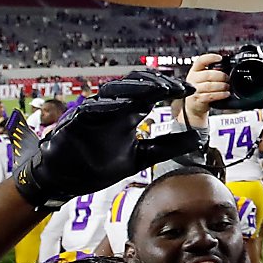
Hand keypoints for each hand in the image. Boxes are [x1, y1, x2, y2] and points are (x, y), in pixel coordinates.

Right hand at [11, 70, 202, 208]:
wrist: (65, 180)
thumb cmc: (98, 165)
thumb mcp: (141, 156)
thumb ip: (167, 146)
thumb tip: (198, 139)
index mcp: (128, 112)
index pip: (151, 92)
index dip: (170, 88)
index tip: (190, 91)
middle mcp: (112, 106)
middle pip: (135, 84)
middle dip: (158, 83)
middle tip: (178, 86)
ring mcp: (93, 111)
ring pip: (114, 90)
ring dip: (137, 88)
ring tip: (158, 88)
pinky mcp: (76, 120)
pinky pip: (91, 108)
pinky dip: (107, 105)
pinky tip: (124, 105)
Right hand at [178, 53, 230, 127]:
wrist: (193, 105)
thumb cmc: (200, 90)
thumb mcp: (203, 78)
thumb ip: (212, 72)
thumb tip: (226, 69)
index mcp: (195, 70)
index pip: (201, 61)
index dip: (210, 58)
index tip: (219, 58)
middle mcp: (193, 79)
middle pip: (208, 74)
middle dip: (221, 76)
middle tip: (227, 78)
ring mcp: (194, 90)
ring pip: (209, 86)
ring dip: (221, 86)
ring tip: (227, 87)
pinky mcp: (198, 99)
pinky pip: (210, 96)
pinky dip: (220, 95)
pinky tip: (225, 94)